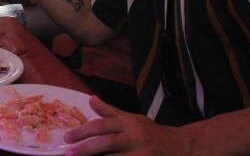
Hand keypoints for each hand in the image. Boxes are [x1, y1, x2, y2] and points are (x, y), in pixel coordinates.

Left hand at [64, 96, 188, 155]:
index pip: (101, 125)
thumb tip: (90, 99)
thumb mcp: (132, 118)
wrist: (182, 147)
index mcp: (128, 123)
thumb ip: (110, 112)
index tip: (67, 137)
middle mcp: (135, 136)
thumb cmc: (153, 132)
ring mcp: (142, 153)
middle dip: (85, 149)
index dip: (82, 131)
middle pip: (106, 143)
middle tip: (69, 153)